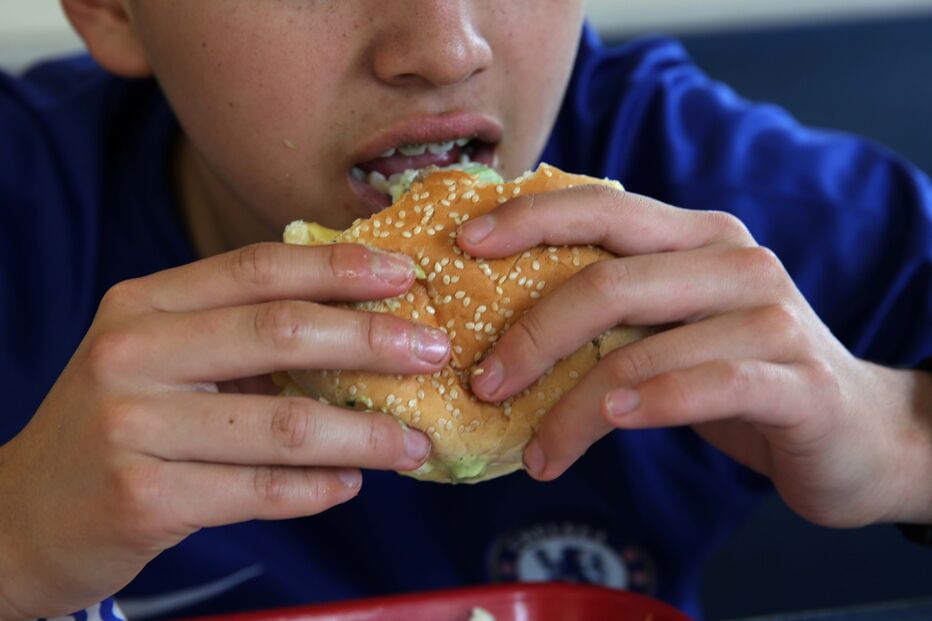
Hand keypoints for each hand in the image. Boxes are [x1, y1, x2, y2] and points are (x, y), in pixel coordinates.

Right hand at [0, 242, 448, 618]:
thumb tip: (359, 323)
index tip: (405, 273)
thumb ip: (238, 334)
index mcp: (144, 305)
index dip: (339, 267)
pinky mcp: (144, 498)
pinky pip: (260, 490)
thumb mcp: (159, 358)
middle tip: (434, 352)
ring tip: (412, 442)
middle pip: (282, 332)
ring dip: (364, 435)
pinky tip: (349, 484)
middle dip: (372, 340)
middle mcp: (133, 354)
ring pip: (284, 424)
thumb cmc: (118, 423)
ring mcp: (133, 427)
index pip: (258, 269)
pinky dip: (317, 488)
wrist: (23, 514)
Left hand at [457, 185, 931, 528]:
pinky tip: (612, 423)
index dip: (527, 217)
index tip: (463, 244)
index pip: (601, 206)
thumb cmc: (739, 374)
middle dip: (532, 333)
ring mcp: (771, 317)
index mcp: (696, 237)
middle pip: (609, 278)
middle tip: (484, 382)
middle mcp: (734, 261)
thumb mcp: (672, 328)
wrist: (857, 430)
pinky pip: (707, 384)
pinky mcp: (798, 380)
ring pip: (643, 348)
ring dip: (573, 406)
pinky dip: (649, 404)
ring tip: (537, 450)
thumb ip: (613, 309)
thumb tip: (500, 324)